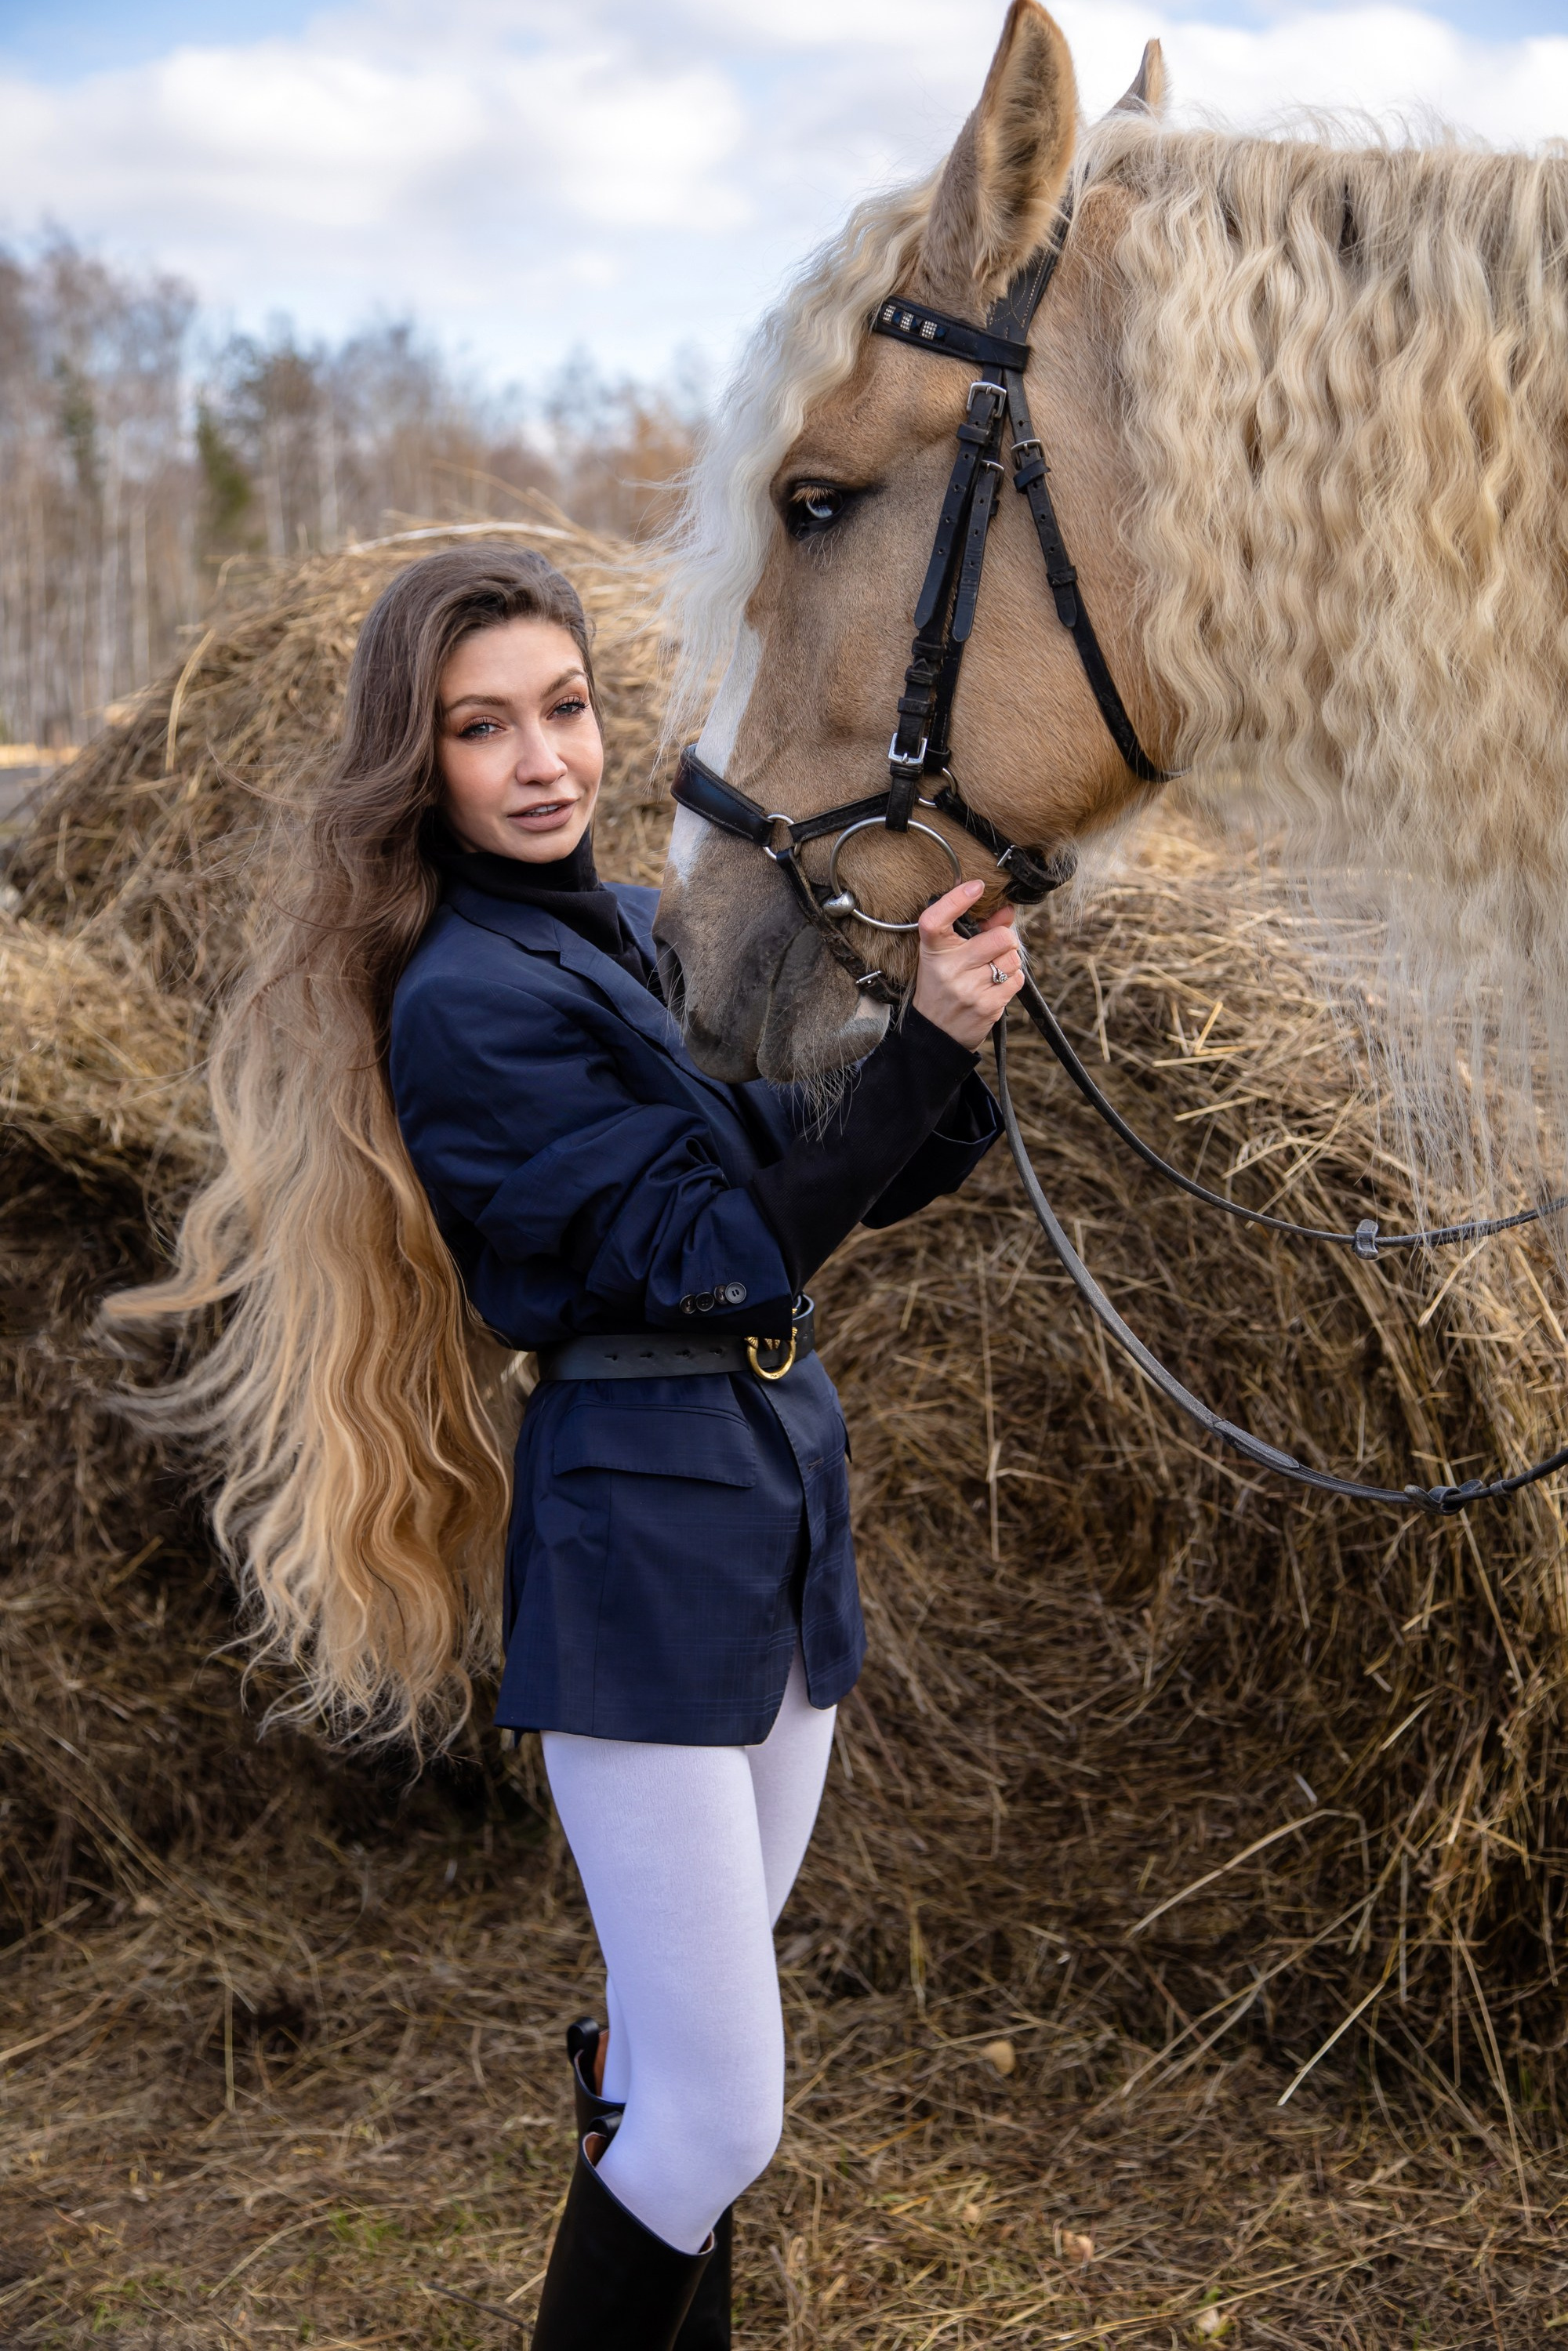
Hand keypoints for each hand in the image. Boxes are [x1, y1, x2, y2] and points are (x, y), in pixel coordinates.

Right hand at [912, 879, 1023, 1049]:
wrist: (936, 1033)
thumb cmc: (943, 986)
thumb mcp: (947, 955)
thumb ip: (977, 930)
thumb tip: (1008, 912)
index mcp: (932, 950)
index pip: (936, 919)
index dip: (957, 899)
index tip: (976, 886)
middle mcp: (948, 968)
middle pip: (1000, 938)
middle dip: (1005, 939)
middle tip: (994, 948)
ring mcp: (968, 989)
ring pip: (1012, 959)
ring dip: (1008, 961)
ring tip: (992, 969)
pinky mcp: (987, 1006)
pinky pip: (1017, 980)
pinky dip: (1011, 980)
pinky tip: (994, 985)